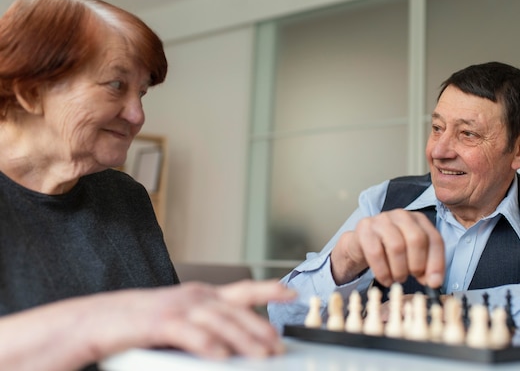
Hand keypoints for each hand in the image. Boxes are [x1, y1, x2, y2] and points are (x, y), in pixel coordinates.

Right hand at [98, 280, 296, 359]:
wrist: (98, 319)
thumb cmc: (141, 324)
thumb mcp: (181, 321)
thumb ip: (207, 328)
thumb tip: (236, 345)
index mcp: (202, 295)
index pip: (243, 290)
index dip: (269, 290)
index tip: (293, 293)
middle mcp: (194, 297)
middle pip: (236, 311)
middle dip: (261, 328)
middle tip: (279, 347)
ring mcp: (177, 307)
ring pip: (219, 321)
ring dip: (243, 338)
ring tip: (262, 355)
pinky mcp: (159, 322)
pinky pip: (189, 334)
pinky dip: (207, 344)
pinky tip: (221, 357)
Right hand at [330, 209, 444, 287]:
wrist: (361, 245)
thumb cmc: (390, 250)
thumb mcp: (412, 256)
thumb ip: (426, 267)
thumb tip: (434, 282)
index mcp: (419, 220)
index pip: (435, 239)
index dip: (436, 263)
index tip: (434, 282)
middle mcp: (401, 215)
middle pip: (417, 239)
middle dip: (417, 264)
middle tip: (413, 277)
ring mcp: (382, 219)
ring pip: (397, 246)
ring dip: (399, 270)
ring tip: (398, 278)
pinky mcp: (365, 228)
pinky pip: (376, 253)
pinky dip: (383, 272)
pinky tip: (386, 279)